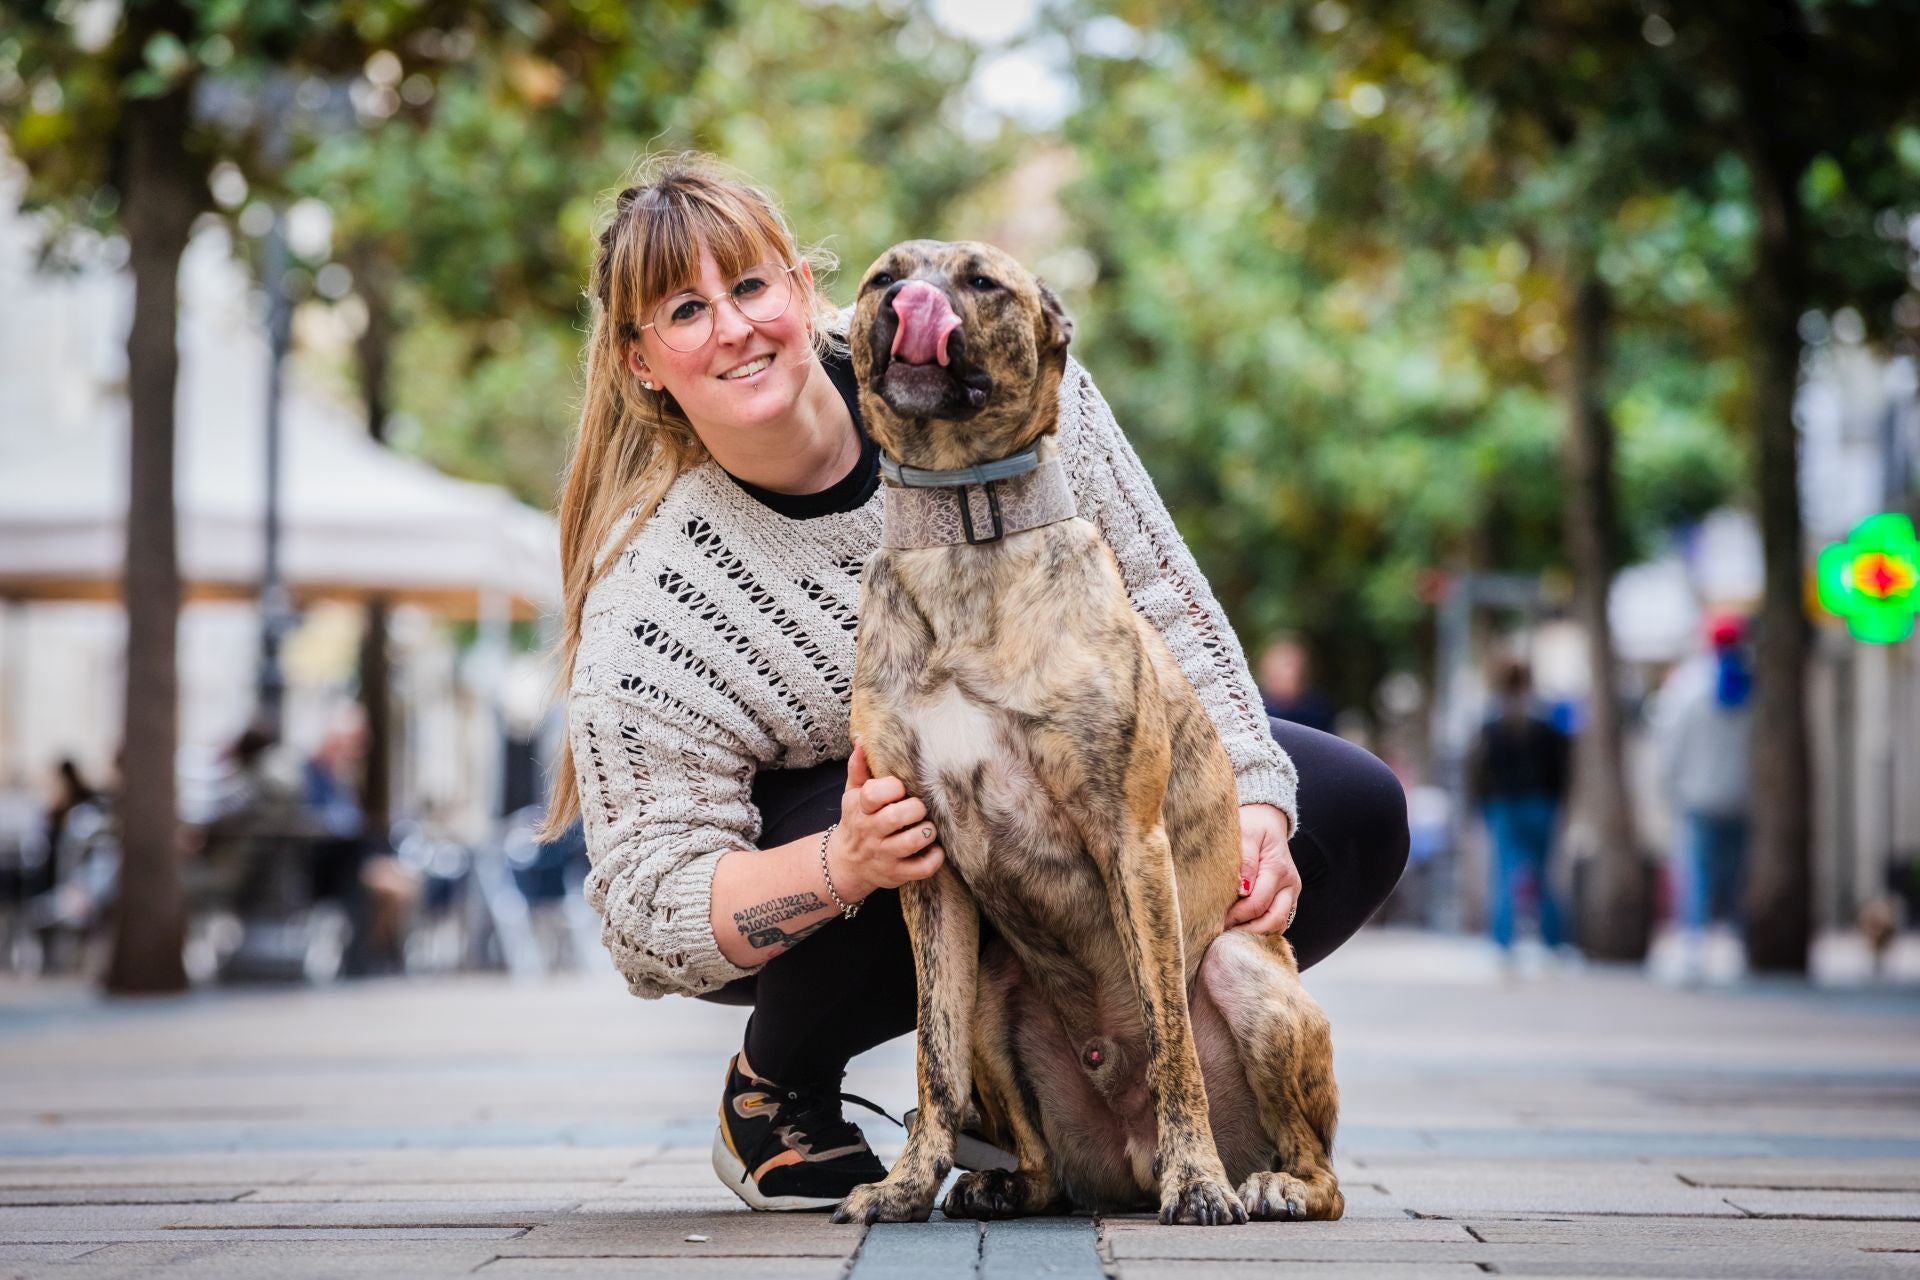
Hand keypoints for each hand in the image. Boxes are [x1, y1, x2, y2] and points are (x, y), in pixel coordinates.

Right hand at [828, 740, 943, 900]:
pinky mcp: (897, 874)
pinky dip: (935, 858)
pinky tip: (934, 848)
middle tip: (920, 808)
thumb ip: (859, 768)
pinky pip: (922, 868)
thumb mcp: (852, 794)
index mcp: (860, 809)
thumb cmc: (856, 821)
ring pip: (912, 841)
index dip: (893, 788)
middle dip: (915, 808)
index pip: (875, 794)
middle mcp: (871, 833)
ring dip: (927, 831)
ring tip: (928, 826)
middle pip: (896, 817)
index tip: (900, 788)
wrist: (846, 864)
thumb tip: (862, 741)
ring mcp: (884, 855)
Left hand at [1226, 803, 1299, 933]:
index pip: (1258, 903)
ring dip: (1254, 933)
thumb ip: (1245, 860)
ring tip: (1229, 934)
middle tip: (1221, 934)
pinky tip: (1240, 928)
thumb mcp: (1246, 833)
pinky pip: (1277, 921)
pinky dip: (1260, 928)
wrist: (1267, 819)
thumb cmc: (1253, 825)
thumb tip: (1242, 889)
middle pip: (1274, 921)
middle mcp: (1290, 885)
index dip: (1236, 916)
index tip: (1215, 920)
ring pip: (1278, 925)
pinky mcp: (1287, 899)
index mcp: (1278, 869)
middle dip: (1247, 931)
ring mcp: (1291, 894)